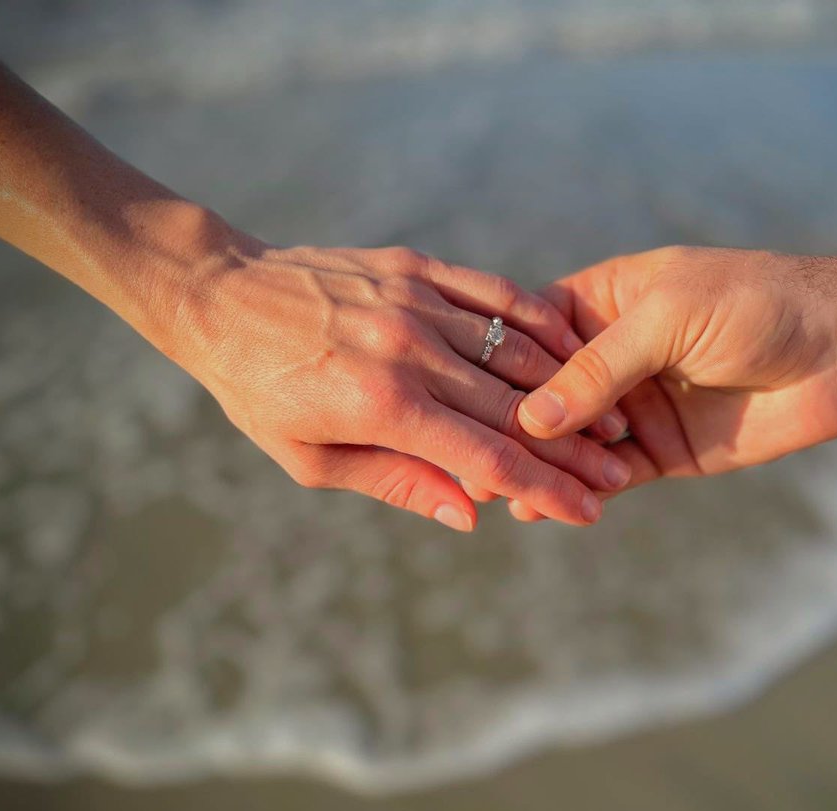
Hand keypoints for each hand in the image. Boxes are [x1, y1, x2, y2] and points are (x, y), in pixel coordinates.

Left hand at [170, 237, 634, 528]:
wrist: (221, 295)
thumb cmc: (260, 391)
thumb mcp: (312, 460)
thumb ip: (398, 483)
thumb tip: (471, 515)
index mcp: (382, 407)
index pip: (486, 457)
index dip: (544, 489)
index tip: (586, 513)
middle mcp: (408, 352)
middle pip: (514, 410)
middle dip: (572, 451)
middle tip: (615, 476)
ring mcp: (416, 303)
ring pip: (515, 351)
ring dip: (570, 390)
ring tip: (610, 419)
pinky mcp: (416, 268)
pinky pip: (494, 294)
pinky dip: (538, 323)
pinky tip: (570, 347)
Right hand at [495, 246, 836, 518]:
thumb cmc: (757, 305)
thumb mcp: (668, 316)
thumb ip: (599, 367)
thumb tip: (531, 418)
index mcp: (601, 303)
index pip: (528, 337)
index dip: (494, 371)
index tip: (455, 402)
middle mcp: (610, 356)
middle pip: (542, 396)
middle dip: (509, 428)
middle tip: (467, 462)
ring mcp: (633, 405)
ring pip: (571, 440)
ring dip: (538, 464)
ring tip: (496, 493)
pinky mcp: (661, 450)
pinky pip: (608, 473)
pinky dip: (578, 489)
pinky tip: (542, 508)